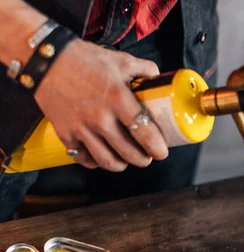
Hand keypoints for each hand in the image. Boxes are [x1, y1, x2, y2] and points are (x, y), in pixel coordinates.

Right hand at [34, 39, 167, 171]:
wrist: (46, 59)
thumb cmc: (86, 59)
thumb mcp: (120, 60)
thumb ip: (144, 70)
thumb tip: (159, 79)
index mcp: (118, 99)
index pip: (145, 133)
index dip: (157, 147)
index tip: (162, 152)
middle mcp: (100, 118)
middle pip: (128, 153)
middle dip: (142, 159)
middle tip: (147, 157)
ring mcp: (81, 128)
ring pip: (107, 161)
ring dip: (121, 165)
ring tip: (127, 160)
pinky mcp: (65, 133)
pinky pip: (83, 158)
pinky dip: (95, 162)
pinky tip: (102, 156)